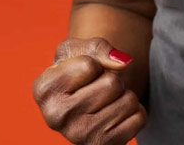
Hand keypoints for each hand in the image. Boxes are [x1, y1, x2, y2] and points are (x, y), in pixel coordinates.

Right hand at [32, 37, 146, 143]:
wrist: (86, 96)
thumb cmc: (79, 68)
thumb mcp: (81, 49)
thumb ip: (99, 47)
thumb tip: (122, 62)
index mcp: (44, 90)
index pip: (90, 66)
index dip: (96, 63)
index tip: (86, 71)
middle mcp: (56, 118)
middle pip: (111, 84)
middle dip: (112, 77)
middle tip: (98, 86)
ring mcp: (79, 137)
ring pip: (128, 100)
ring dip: (124, 94)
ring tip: (106, 99)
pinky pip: (139, 118)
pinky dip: (135, 111)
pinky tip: (115, 114)